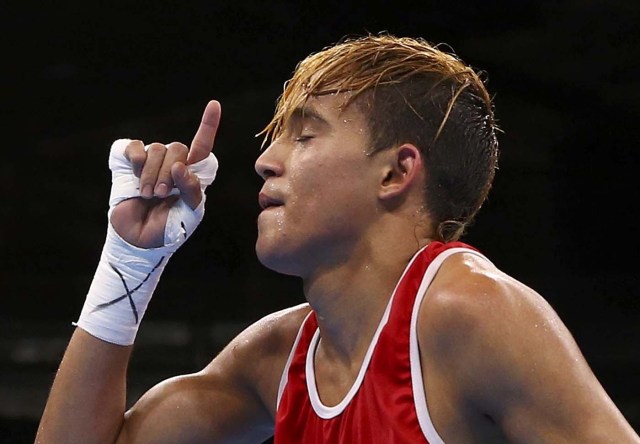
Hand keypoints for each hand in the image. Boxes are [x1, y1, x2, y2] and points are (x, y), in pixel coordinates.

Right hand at [110, 100, 220, 247]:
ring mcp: (151, 163)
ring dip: (152, 174)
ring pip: (157, 149)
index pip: (202, 146)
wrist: (140, 241)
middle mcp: (172, 164)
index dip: (208, 125)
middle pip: (178, 148)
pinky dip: (135, 160)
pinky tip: (135, 175)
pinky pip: (135, 147)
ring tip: (149, 195)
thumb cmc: (169, 228)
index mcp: (191, 174)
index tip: (214, 104)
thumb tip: (180, 167)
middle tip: (163, 194)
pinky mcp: (130, 164)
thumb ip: (192, 190)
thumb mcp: (190, 213)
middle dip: (170, 172)